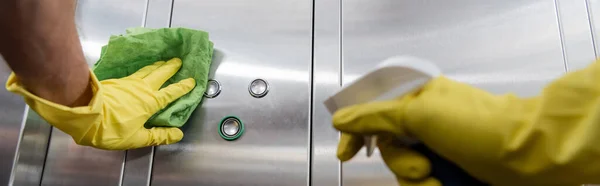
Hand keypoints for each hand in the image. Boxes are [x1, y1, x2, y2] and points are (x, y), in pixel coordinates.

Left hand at [7, 58, 194, 149]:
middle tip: (179, 60)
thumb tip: (178, 134)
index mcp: (151, 102)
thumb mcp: (137, 138)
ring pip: (147, 71)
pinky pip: (135, 73)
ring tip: (163, 61)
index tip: (191, 81)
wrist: (84, 114)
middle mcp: (142, 89)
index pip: (171, 93)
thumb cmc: (111, 129)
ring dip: (157, 66)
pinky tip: (142, 71)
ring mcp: (129, 83)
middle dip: (170, 68)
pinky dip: (143, 70)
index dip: (182, 87)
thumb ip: (159, 136)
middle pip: (160, 74)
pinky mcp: (117, 82)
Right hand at [334, 60, 599, 185]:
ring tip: (440, 184)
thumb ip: (375, 116)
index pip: (375, 111)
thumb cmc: (474, 128)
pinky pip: (426, 183)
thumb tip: (340, 118)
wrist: (530, 156)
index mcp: (418, 98)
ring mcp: (442, 147)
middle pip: (390, 148)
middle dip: (401, 164)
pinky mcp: (454, 170)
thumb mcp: (418, 114)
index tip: (347, 155)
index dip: (357, 133)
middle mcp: (427, 121)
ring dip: (418, 182)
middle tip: (422, 169)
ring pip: (407, 171)